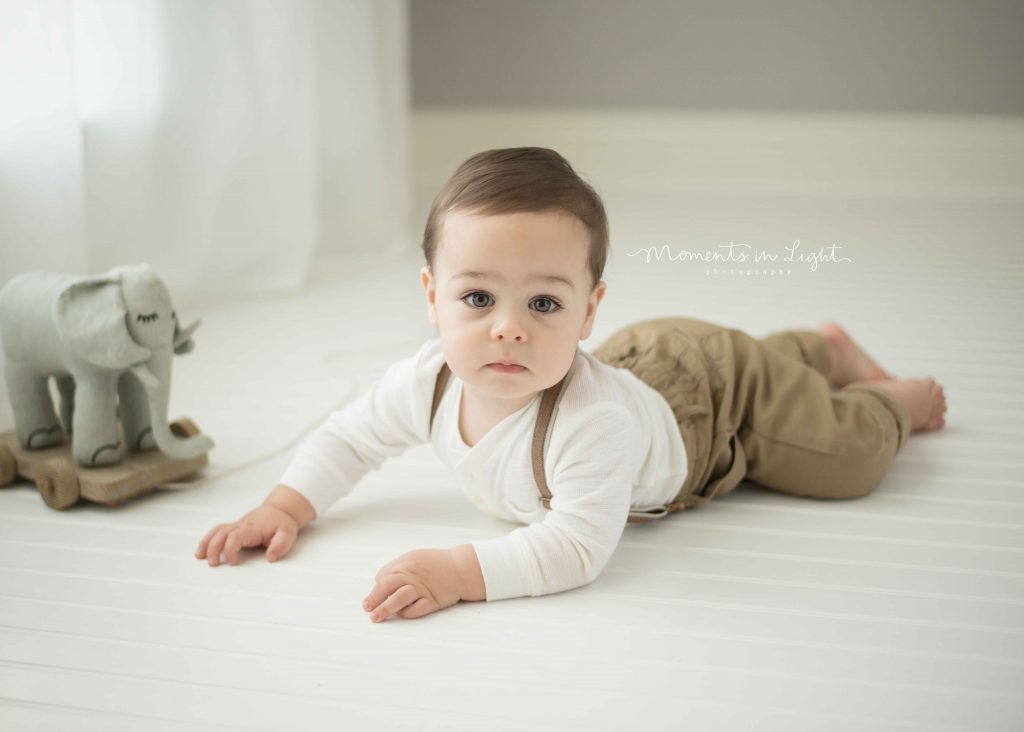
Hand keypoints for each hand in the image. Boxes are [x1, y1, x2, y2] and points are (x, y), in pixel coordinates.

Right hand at [195, 504, 299, 565]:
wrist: (280, 510)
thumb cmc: (282, 523)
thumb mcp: (287, 534)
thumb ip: (280, 545)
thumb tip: (270, 557)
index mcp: (252, 528)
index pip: (235, 537)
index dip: (230, 549)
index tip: (233, 562)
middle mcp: (241, 525)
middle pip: (221, 533)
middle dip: (213, 548)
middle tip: (213, 564)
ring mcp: (237, 525)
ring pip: (216, 530)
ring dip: (206, 542)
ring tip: (199, 556)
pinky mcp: (235, 527)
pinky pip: (218, 530)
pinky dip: (208, 539)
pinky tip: (203, 549)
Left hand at [363, 546, 481, 621]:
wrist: (462, 567)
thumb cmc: (438, 563)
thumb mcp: (416, 557)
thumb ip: (400, 567)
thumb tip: (382, 581)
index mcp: (406, 562)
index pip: (383, 575)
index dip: (378, 586)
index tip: (376, 595)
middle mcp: (412, 575)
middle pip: (386, 586)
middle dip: (373, 598)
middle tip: (366, 607)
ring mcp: (422, 588)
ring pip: (398, 598)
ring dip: (384, 609)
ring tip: (375, 617)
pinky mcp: (432, 600)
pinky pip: (415, 609)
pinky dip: (406, 613)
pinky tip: (401, 614)